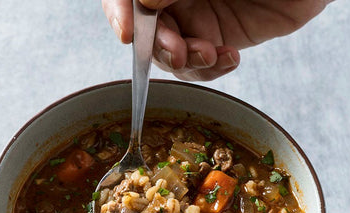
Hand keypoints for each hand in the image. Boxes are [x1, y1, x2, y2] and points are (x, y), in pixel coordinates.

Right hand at [102, 0, 332, 80]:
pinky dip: (212, 68)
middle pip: (147, 30)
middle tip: (180, 51)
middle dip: (160, 45)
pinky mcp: (219, 39)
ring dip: (187, 61)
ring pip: (173, 53)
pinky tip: (229, 58)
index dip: (120, 13)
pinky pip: (204, 65)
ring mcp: (197, 19)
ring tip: (211, 53)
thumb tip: (146, 1)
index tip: (127, 33)